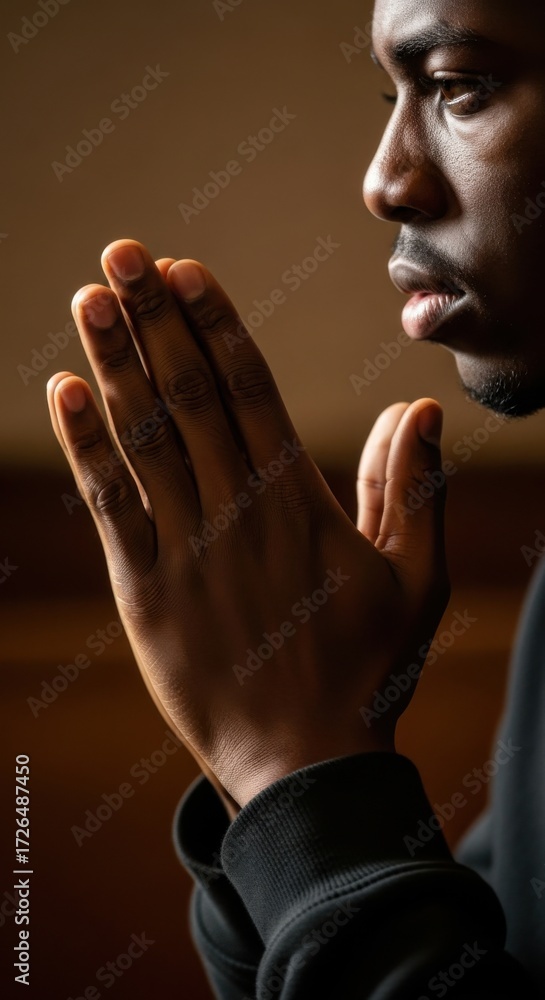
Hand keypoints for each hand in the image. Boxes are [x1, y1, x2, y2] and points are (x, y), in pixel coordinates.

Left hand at [47, 239, 448, 807]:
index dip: (214, 324)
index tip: (185, 270)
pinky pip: (110, 506)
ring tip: (90, 298)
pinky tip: (63, 391)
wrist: (306, 764)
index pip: (250, 390)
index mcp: (298, 502)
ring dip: (114, 363)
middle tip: (121, 253)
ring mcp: (186, 549)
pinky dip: (86, 447)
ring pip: (145, 438)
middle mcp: (236, 510)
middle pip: (189, 396)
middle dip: (155, 319)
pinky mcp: (146, 591)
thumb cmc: (368, 671)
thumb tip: (420, 411)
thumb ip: (414, 490)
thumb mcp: (417, 579)